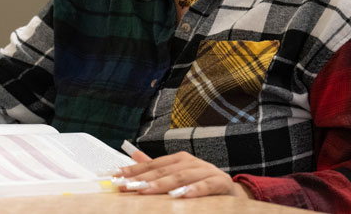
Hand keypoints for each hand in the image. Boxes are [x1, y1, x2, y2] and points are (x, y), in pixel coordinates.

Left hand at [116, 151, 252, 198]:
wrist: (233, 194)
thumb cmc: (202, 184)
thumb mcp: (179, 175)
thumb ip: (158, 167)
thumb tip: (133, 156)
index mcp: (180, 160)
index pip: (153, 164)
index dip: (135, 170)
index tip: (117, 176)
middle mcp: (192, 162)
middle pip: (165, 170)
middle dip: (144, 177)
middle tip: (128, 185)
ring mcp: (207, 170)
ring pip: (183, 176)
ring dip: (164, 184)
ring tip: (148, 190)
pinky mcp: (221, 182)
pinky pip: (207, 185)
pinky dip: (194, 189)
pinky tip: (181, 195)